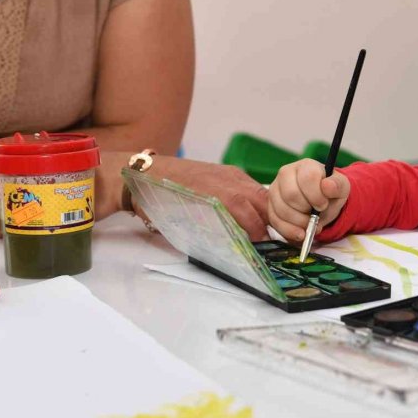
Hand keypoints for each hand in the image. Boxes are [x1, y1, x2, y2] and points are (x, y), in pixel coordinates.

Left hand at [151, 157, 269, 240]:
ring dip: (266, 210)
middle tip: (271, 239)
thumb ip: (212, 232)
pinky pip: (251, 186)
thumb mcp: (184, 222)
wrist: (146, 173)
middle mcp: (229, 181)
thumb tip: (234, 245)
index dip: (260, 232)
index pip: (251, 215)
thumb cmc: (160, 201)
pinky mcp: (229, 170)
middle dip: (271, 221)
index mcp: (219, 196)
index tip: (263, 246)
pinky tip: (253, 213)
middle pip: (263, 200)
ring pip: (260, 192)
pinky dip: (257, 201)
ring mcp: (231, 173)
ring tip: (266, 228)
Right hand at [268, 159, 349, 243]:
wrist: (322, 203)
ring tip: (310, 223)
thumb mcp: (341, 188)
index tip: (323, 205)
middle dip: (306, 210)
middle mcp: (286, 174)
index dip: (316, 195)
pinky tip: (301, 233)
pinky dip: (289, 231)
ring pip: (281, 209)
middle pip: (291, 195)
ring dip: (299, 222)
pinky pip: (275, 221)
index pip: (307, 178)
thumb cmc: (329, 192)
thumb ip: (337, 185)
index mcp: (305, 166)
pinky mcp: (270, 206)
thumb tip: (328, 186)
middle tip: (316, 215)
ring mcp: (275, 190)